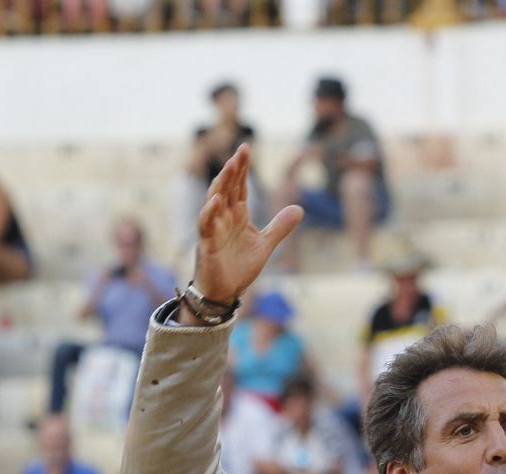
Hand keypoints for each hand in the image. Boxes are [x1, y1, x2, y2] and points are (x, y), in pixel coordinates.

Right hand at [193, 146, 302, 304]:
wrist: (224, 293)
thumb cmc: (238, 267)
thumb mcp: (265, 245)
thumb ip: (279, 227)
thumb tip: (299, 208)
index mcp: (237, 215)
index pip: (239, 186)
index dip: (243, 168)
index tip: (247, 149)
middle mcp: (223, 217)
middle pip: (228, 187)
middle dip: (235, 169)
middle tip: (243, 150)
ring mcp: (213, 229)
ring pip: (215, 200)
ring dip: (222, 183)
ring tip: (231, 166)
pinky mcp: (206, 244)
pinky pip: (206, 224)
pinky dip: (209, 212)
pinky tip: (216, 200)